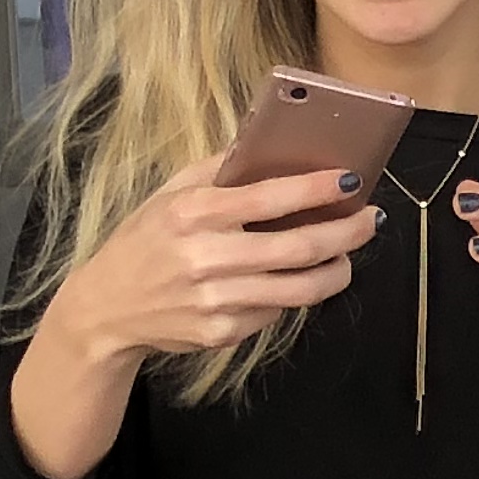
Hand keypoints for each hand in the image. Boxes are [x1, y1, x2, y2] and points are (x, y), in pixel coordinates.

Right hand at [33, 161, 378, 375]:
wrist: (107, 308)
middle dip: (346, 233)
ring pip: (298, 290)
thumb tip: (270, 145)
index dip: (316, 190)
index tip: (350, 180)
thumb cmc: (143, 240)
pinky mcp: (222, 333)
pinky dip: (291, 294)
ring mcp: (215, 300)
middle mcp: (205, 258)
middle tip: (371, 220)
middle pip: (298, 248)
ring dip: (336, 271)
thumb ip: (218, 170)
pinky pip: (274, 313)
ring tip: (348, 255)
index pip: (268, 198)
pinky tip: (293, 280)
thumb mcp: (169, 193)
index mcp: (192, 213)